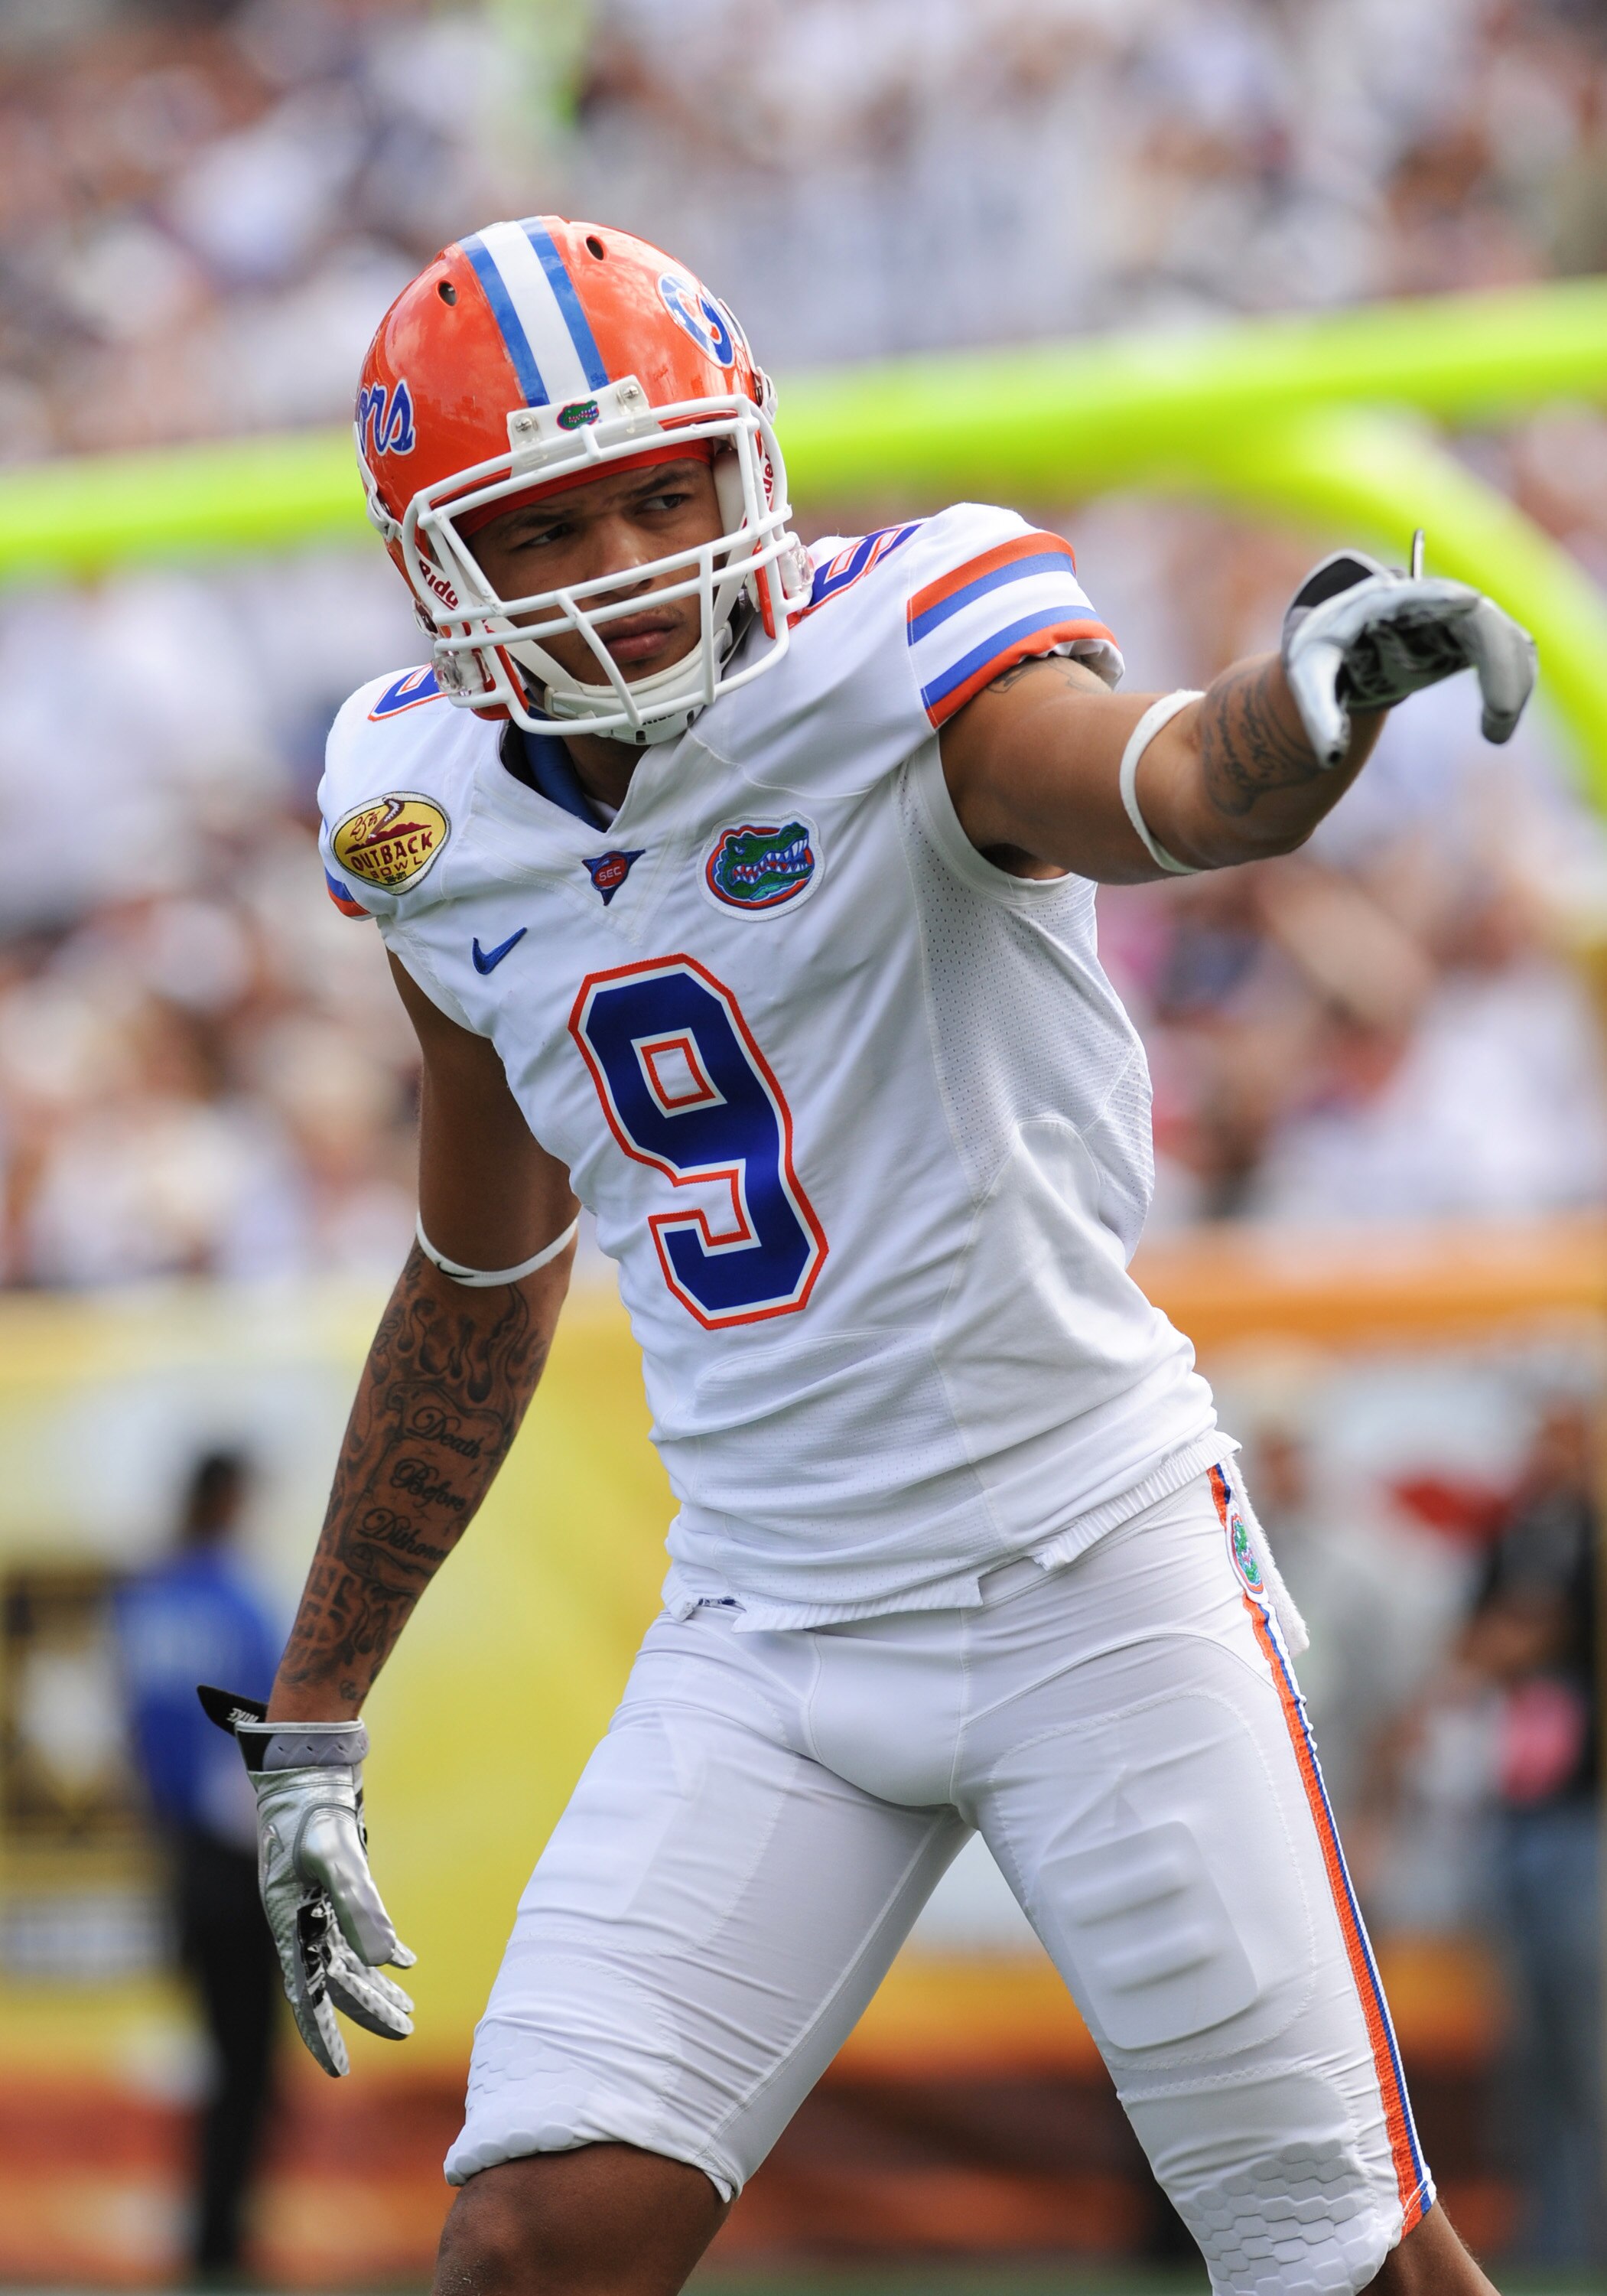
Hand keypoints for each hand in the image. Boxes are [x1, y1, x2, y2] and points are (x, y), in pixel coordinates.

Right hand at [198, 1686, 415, 2077]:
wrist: (306, 1766)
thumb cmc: (310, 1809)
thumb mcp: (336, 1855)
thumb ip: (362, 1905)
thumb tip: (387, 1960)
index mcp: (287, 1923)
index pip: (306, 1993)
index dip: (323, 2034)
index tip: (341, 2071)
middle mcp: (297, 1919)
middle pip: (334, 1979)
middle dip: (367, 2008)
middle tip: (406, 2030)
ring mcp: (314, 1903)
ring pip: (347, 1958)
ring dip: (376, 1984)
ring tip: (408, 2012)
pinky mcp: (333, 1884)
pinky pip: (356, 1928)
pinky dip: (382, 1946)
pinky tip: (407, 1962)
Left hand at [1281, 543, 1536, 767]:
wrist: (1334, 643)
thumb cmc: (1318, 653)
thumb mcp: (1305, 678)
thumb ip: (1317, 715)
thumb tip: (1331, 760)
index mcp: (1392, 600)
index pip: (1436, 597)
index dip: (1461, 609)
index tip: (1475, 620)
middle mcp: (1432, 601)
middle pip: (1483, 618)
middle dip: (1501, 665)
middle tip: (1496, 725)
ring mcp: (1454, 618)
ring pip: (1504, 636)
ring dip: (1513, 681)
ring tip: (1495, 734)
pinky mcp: (1464, 638)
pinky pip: (1503, 653)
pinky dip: (1510, 684)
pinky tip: (1495, 727)